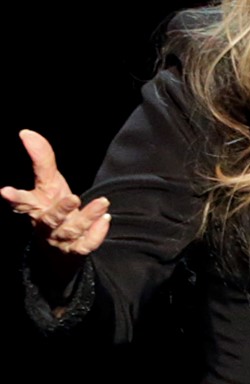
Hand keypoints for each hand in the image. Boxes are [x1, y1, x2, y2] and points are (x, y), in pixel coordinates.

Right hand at [3, 129, 109, 256]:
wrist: (60, 246)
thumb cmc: (53, 207)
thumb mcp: (48, 182)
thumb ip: (41, 159)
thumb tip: (27, 133)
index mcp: (35, 208)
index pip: (23, 202)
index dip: (15, 198)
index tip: (5, 191)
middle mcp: (45, 225)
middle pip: (50, 219)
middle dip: (60, 210)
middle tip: (72, 198)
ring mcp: (60, 239)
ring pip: (72, 231)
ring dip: (87, 217)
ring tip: (103, 203)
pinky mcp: (76, 250)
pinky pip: (85, 245)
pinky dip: (96, 234)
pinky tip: (105, 219)